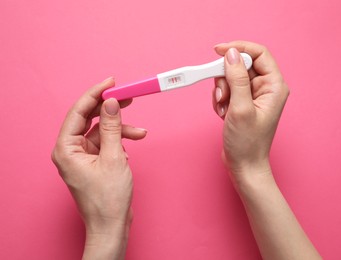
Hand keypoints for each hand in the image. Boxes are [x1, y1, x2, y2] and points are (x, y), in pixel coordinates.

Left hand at [51, 77, 146, 258]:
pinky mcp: (94, 162)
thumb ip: (112, 127)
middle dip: (111, 109)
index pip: (79, 112)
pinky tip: (130, 147)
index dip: (95, 94)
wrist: (112, 225)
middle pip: (90, 119)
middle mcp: (71, 151)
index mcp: (66, 149)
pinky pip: (106, 143)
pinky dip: (120, 141)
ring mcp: (82, 157)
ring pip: (102, 131)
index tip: (111, 83)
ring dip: (121, 129)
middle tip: (128, 97)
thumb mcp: (114, 157)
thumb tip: (111, 103)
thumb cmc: (108, 199)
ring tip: (140, 132)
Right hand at [212, 41, 288, 180]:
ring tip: (224, 109)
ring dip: (222, 90)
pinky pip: (227, 89)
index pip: (259, 53)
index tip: (219, 50)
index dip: (238, 48)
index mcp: (274, 86)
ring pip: (231, 77)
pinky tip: (223, 114)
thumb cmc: (247, 143)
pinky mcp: (242, 102)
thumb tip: (231, 54)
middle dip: (226, 77)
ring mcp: (253, 95)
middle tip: (222, 94)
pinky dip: (221, 99)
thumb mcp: (240, 109)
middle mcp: (266, 88)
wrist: (243, 165)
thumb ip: (237, 79)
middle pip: (242, 65)